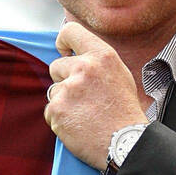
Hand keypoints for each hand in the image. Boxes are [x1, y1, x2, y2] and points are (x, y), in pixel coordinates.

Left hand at [44, 21, 147, 169]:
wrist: (126, 142)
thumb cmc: (125, 113)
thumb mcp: (119, 75)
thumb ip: (97, 62)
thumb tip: (76, 56)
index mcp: (101, 56)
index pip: (70, 31)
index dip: (62, 42)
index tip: (63, 52)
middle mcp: (84, 67)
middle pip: (56, 66)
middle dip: (64, 81)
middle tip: (83, 99)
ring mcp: (68, 89)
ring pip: (53, 91)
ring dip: (63, 102)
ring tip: (84, 115)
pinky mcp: (57, 109)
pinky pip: (50, 111)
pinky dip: (60, 120)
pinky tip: (78, 126)